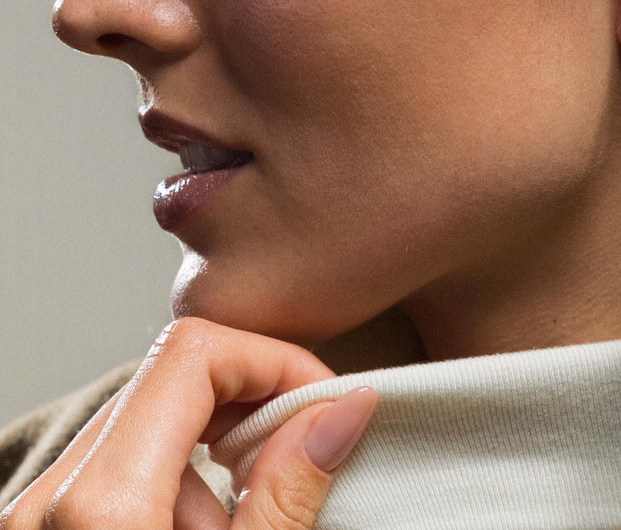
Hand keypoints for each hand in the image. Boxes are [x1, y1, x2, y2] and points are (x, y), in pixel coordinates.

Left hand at [0, 317, 377, 529]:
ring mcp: (33, 517)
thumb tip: (343, 406)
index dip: (272, 360)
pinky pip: (117, 468)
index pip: (193, 352)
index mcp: (97, 508)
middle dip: (251, 406)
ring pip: (147, 423)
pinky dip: (176, 485)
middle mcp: (48, 498)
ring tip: (246, 525)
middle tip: (301, 458)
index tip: (322, 402)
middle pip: (170, 378)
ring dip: (215, 455)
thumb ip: (288, 491)